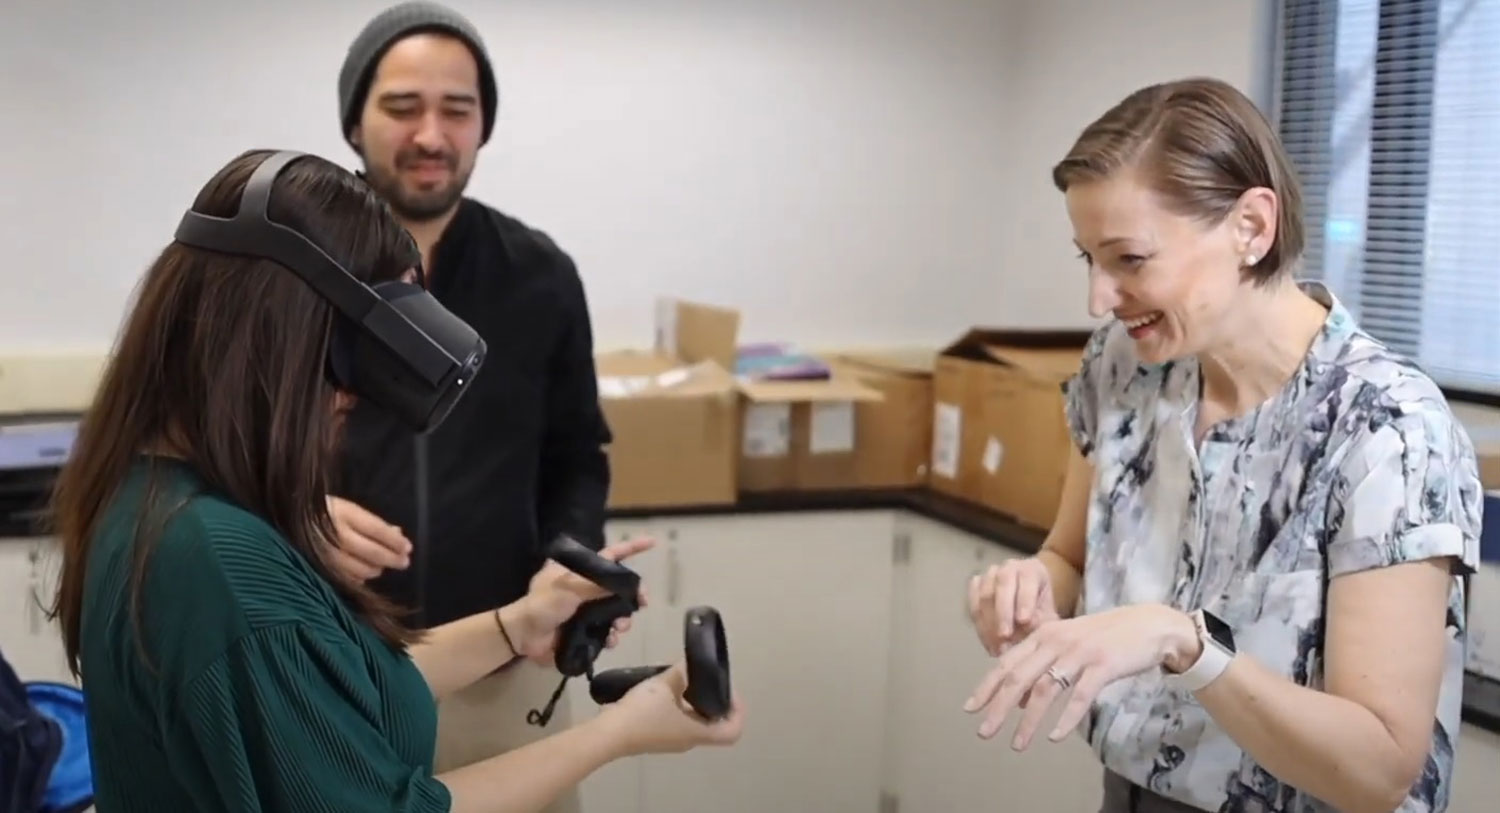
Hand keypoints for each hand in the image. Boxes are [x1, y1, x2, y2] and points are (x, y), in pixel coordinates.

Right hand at [327, 496, 410, 580]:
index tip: (408, 548)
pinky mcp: (320, 569)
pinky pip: (346, 578)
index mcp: (343, 514)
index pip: (377, 530)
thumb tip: (398, 534)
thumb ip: (372, 522)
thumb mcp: (346, 508)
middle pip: (372, 552)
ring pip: (362, 568)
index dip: (395, 541)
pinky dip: (359, 578)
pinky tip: (365, 574)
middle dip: (392, 558)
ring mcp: (327, 554)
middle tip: (404, 562)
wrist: (284, 518)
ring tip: (383, 566)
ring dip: (376, 568)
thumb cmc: (320, 511)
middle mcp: (336, 535)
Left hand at [512, 536, 654, 664]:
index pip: (610, 556)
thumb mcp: (570, 588)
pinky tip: (611, 641)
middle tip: (642, 604)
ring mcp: (586, 611)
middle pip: (619, 588)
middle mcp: (585, 589)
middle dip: (632, 596)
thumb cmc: (543, 605)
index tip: (652, 543)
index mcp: (580, 572)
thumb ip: (597, 584)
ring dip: (623, 620)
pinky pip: (607, 633)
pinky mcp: (585, 631)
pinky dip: (612, 637)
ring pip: (616, 612)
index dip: (631, 548)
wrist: (524, 636)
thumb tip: (623, 582)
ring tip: (620, 627)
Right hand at [599, 661, 745, 755]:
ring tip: (685, 679)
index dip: (737, 711)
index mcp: (697, 733)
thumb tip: (689, 661)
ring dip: (694, 702)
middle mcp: (688, 740)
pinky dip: (678, 706)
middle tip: (706, 679)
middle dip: (714, 701)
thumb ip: (681, 672)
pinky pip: (677, 721)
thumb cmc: (642, 714)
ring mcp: (671, 740)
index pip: (732, 730)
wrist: (608, 734)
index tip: (728, 690)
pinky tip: (667, 688)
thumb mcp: (665, 685)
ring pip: (694, 722)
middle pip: (713, 724)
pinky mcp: (656, 736)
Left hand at [963, 604, 1197, 748]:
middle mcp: (1056, 641)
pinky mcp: (1103, 665)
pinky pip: (1080, 696)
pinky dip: (1065, 718)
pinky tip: (1054, 737)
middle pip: (1019, 677)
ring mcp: (1079, 652)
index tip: (971, 708)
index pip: (1007, 662)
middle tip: (984, 732)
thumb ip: (1043, 664)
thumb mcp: (1068, 643)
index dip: (987, 686)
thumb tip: (1019, 700)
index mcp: (1044, 634)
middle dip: (998, 707)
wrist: (1149, 625)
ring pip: (1045, 690)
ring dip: (1029, 721)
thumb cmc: (1106, 637)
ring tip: (1018, 744)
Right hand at [968, 557, 1059, 656]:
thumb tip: (1027, 625)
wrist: (1027, 603)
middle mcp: (1008, 568)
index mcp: (1031, 570)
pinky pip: (973, 604)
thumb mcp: (1048, 614)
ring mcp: (989, 575)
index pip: (1027, 580)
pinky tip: (989, 642)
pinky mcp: (975, 587)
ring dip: (989, 623)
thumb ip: (1041, 620)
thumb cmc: (1040, 609)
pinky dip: (979, 625)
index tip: (1024, 621)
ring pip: (984, 595)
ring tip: (997, 646)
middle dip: (1003, 613)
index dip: (1025, 600)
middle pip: (1003, 585)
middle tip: (1005, 636)